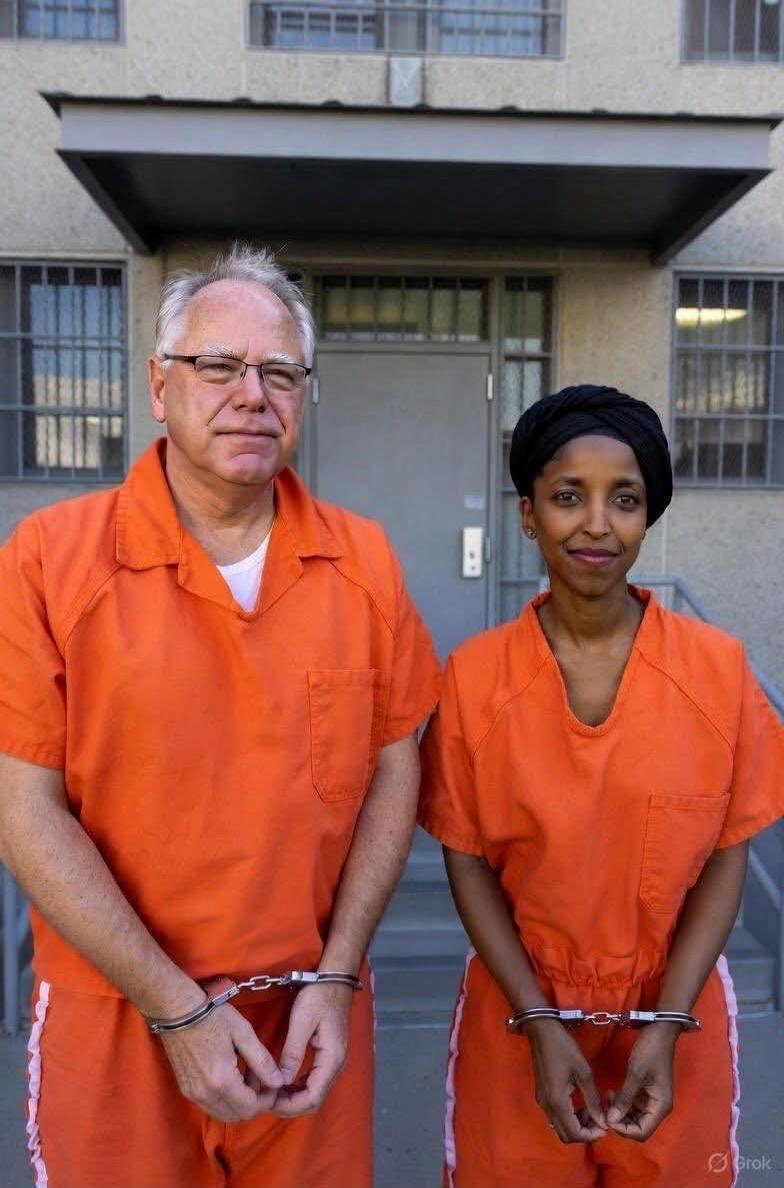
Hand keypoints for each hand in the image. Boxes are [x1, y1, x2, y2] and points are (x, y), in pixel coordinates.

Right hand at [160, 1001, 283, 1122]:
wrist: (177, 1010)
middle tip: (262, 1079)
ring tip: (247, 1075)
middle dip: (255, 1103)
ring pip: (223, 1114)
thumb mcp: (243, 1033)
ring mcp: (193, 1094)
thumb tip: (279, 1082)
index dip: (267, 1100)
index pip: (250, 1108)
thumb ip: (262, 1061)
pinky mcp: (186, 1089)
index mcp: (222, 1081)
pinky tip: (231, 1076)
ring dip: (239, 1103)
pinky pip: (210, 1106)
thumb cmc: (213, 1016)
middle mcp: (205, 1094)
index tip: (274, 1084)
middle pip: (237, 1116)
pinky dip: (225, 1100)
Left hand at [271, 982, 353, 1116]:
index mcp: (332, 1059)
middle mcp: (336, 1065)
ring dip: (293, 1097)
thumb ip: (292, 1052)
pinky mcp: (328, 1056)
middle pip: (314, 1099)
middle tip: (265, 1100)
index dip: (290, 1106)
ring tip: (270, 1092)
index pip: (313, 1097)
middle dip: (290, 1105)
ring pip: (314, 1092)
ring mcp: (333, 1061)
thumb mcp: (302, 1022)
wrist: (334, 979)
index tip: (268, 1102)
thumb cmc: (318, 996)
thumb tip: (281, 1081)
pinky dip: (298, 1086)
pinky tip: (282, 1082)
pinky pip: (314, 1080)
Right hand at [524, 1019, 607, 1142]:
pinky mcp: (541, 1095)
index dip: (591, 1136)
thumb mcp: (584, 1072)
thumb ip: (593, 1099)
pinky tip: (580, 1105)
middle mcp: (547, 1106)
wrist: (541, 1030)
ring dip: (576, 1126)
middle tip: (599, 1122)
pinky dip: (569, 1118)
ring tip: (592, 1112)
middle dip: (584, 1133)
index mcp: (557, 1101)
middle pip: (565, 1135)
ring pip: (559, 1127)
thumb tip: (603, 1121)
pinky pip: (555, 1117)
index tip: (605, 1127)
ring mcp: (542, 1101)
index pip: (574, 1133)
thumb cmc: (564, 1048)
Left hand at [606, 1023, 678, 1140]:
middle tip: (604, 1109)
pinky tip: (611, 1093)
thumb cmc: (651, 1051)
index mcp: (660, 1106)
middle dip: (620, 1122)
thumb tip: (611, 1120)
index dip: (624, 1130)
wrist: (660, 1031)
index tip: (607, 1118)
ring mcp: (651, 1100)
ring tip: (606, 1099)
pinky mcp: (645, 1092)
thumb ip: (625, 1098)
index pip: (642, 1132)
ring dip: (620, 1113)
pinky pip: (633, 1106)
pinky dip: (622, 1104)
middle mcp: (657, 1107)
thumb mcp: (636, 1073)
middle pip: (638, 1127)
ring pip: (634, 1117)